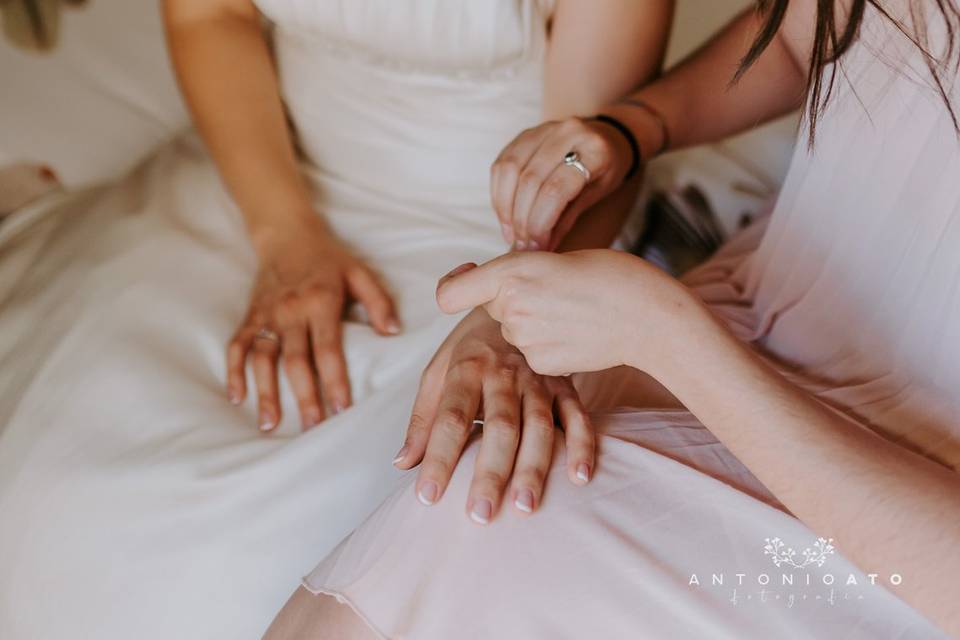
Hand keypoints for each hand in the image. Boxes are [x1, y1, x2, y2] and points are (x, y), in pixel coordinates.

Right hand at [227, 216, 399, 430]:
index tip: (341, 408)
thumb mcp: (360, 273)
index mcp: (320, 302)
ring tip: (270, 424)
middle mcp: (291, 311)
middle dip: (304, 396)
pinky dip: (234, 371)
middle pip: (295, 360)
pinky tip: (238, 397)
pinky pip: (238, 346)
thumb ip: (379, 302)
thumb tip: (393, 333)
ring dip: (265, 392)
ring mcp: (267, 315)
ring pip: (263, 359)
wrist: (287, 234)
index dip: (335, 379)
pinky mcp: (250, 316)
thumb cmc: (329, 258)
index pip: (328, 348)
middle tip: (312, 427)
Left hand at [393, 307, 593, 523]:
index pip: (450, 418)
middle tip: (480, 513)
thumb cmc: (470, 349)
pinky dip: (581, 445)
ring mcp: (538, 380)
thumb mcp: (439, 372)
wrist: (512, 304)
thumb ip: (423, 419)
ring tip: (524, 507)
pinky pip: (577, 416)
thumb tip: (403, 463)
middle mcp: (504, 374)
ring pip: (538, 426)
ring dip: (533, 467)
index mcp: (467, 369)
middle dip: (490, 471)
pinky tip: (579, 478)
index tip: (427, 497)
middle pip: (499, 427)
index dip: (439, 457)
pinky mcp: (565, 386)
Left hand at [436, 250, 700, 377]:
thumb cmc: (612, 276)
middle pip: (492, 307)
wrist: (649, 316)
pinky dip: (549, 344)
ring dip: (533, 322)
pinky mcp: (542, 363)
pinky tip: (577, 334)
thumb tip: (493, 287)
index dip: (455, 287)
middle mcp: (511, 307)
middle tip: (554, 293)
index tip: (467, 281)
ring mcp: (525, 339)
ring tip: (573, 313)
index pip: (449, 293)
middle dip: (512, 300)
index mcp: (511, 272)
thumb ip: (519, 273)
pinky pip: (531, 353)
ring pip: (513, 330)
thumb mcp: (557, 258)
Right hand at [490, 117, 633, 251]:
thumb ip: (566, 221)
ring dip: (506, 209)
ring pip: (510, 171)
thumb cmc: (604, 171)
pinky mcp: (523, 134)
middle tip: (522, 246)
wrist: (605, 137)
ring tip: (511, 234)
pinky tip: (506, 216)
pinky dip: (499, 195)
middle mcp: (567, 132)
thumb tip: (539, 251)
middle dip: (522, 220)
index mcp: (594, 150)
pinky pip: (501, 166)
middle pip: (530, 181)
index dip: (540, 222)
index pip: (556, 189)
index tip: (536, 247)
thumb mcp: (596, 196)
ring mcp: (542, 129)